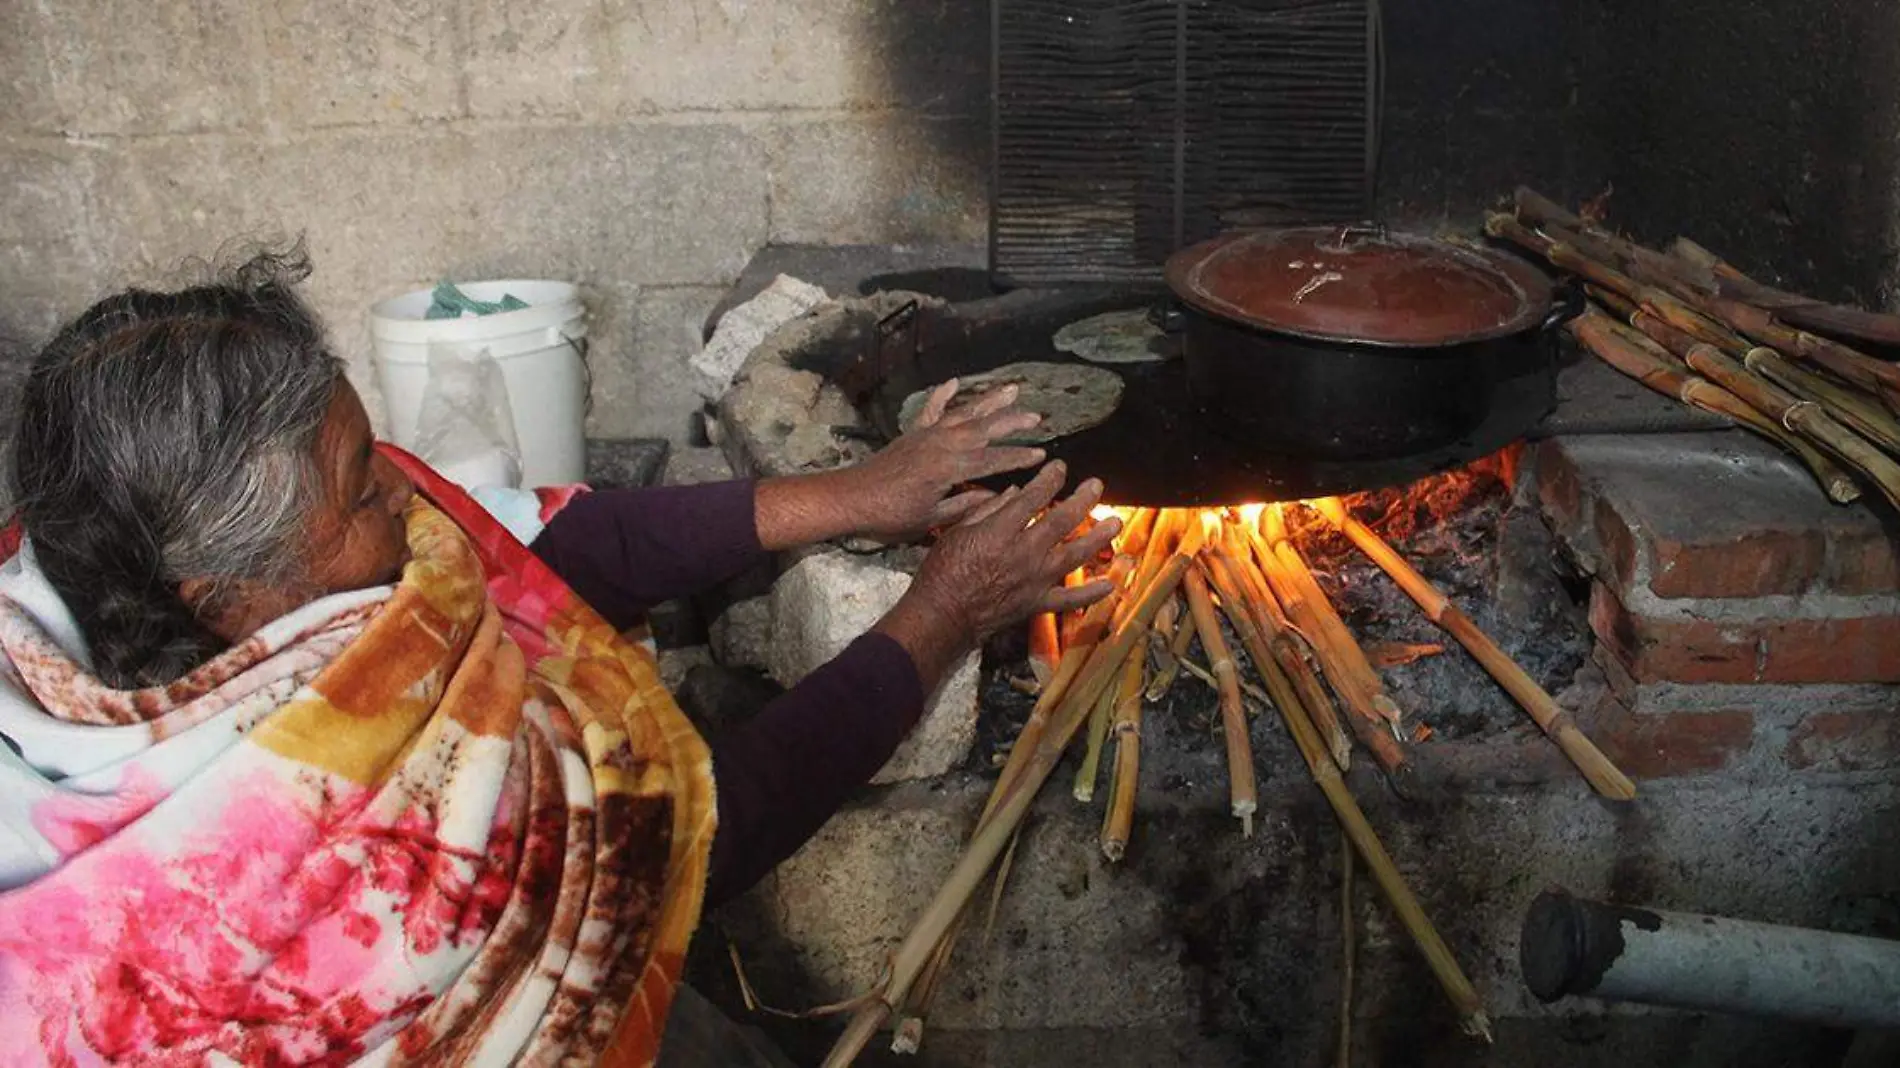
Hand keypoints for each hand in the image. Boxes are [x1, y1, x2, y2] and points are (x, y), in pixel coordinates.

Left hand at [839, 378, 1048, 541]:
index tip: (1041, 456)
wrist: (851, 499)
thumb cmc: (889, 516)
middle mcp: (941, 444)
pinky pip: (931, 410)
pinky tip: (955, 382)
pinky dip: (943, 395)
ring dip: (988, 402)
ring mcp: (926, 435)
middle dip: (1012, 422)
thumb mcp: (931, 519)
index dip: (1018, 458)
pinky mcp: (912, 434)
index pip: (992, 460)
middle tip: (1036, 417)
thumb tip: (997, 496)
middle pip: (983, 429)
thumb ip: (965, 506)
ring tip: (1011, 390)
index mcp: (948, 468)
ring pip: (964, 414)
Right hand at [874, 462, 1121, 687]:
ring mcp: (1034, 580)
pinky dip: (1092, 593)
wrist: (942, 615)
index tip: (1060, 467)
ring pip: (1074, 555)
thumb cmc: (942, 571)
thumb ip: (988, 509)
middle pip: (1062, 522)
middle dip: (1082, 500)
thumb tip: (1014, 491)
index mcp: (1001, 531)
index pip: (1033, 497)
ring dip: (1097, 538)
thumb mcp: (958, 531)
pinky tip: (1110, 584)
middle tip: (1097, 485)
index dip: (1050, 479)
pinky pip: (1069, 599)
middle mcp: (1023, 553)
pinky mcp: (1036, 603)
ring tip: (1114, 523)